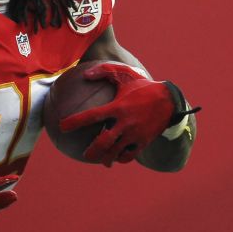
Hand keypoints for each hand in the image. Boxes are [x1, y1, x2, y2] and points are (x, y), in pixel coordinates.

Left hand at [59, 63, 177, 165]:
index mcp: (118, 107)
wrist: (171, 100)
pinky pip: (130, 155)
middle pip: (104, 142)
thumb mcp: (125, 74)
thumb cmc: (143, 86)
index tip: (61, 126)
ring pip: (116, 152)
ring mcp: (135, 134)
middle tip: (83, 154)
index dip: (75, 122)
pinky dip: (121, 158)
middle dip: (91, 151)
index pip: (92, 116)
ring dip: (105, 159)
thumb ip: (104, 71)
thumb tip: (85, 74)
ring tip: (99, 160)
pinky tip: (116, 158)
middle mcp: (126, 123)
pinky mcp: (144, 141)